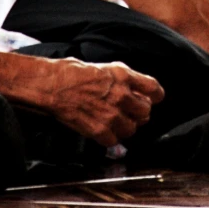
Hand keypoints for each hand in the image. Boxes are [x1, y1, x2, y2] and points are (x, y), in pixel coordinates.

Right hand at [24, 58, 162, 146]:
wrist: (53, 86)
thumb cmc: (73, 73)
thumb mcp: (106, 67)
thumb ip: (124, 79)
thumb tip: (135, 89)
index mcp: (124, 76)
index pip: (154, 89)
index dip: (156, 96)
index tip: (153, 99)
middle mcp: (121, 95)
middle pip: (146, 112)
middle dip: (140, 113)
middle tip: (131, 112)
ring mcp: (111, 114)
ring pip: (132, 128)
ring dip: (126, 126)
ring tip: (116, 122)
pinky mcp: (99, 129)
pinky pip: (115, 140)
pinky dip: (110, 138)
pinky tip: (104, 130)